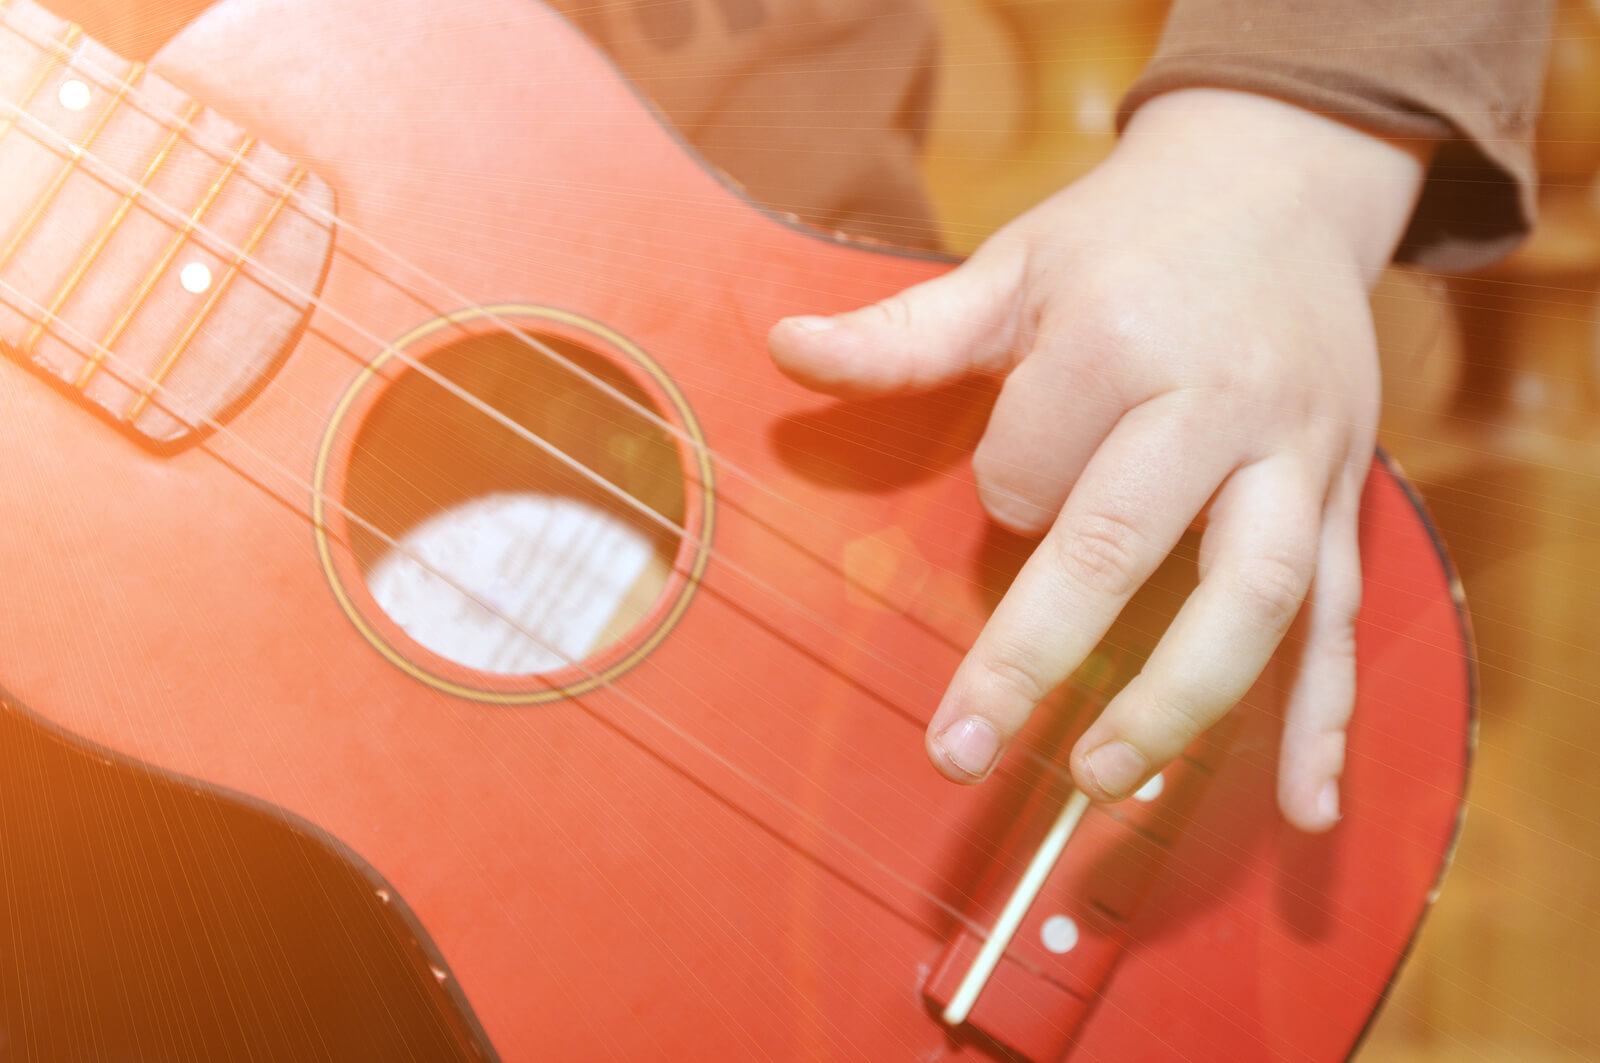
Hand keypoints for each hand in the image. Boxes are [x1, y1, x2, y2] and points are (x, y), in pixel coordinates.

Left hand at [768, 89, 1430, 831]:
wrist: (1283, 178)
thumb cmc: (1127, 234)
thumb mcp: (1013, 266)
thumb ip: (906, 331)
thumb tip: (784, 351)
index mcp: (1121, 336)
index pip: (1027, 463)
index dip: (1002, 486)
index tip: (1014, 477)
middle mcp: (1220, 398)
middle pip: (1126, 545)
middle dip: (1036, 654)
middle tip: (963, 753)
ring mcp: (1298, 454)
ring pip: (1255, 595)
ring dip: (1181, 702)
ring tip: (1107, 779)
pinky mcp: (1344, 494)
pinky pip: (1344, 616)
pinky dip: (1329, 717)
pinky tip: (1308, 805)